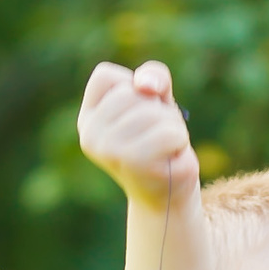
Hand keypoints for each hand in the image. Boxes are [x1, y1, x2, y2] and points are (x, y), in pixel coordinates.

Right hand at [78, 60, 196, 206]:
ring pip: (155, 113)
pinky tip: (169, 159)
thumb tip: (146, 85)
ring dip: (172, 128)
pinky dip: (180, 143)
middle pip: (134, 92)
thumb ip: (153, 76)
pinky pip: (171, 134)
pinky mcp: (135, 165)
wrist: (167, 194)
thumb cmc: (159, 141)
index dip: (132, 87)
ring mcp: (110, 151)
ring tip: (163, 149)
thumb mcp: (157, 100)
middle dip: (157, 109)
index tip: (137, 114)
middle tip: (155, 137)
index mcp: (88, 118)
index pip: (106, 76)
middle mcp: (91, 135)